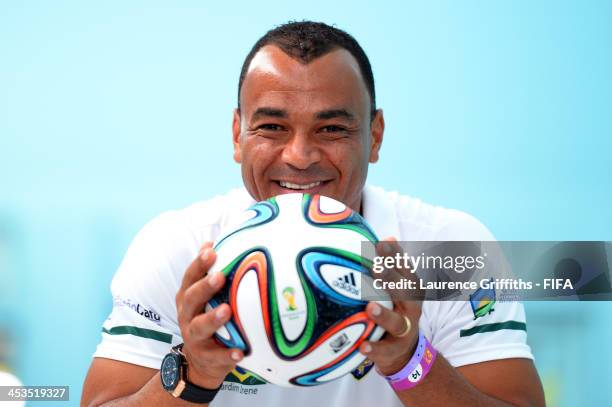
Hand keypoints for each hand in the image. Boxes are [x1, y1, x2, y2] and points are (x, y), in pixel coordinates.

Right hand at [175, 242, 242, 388]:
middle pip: (191, 299)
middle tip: (219, 276)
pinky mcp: (206, 358)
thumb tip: (218, 241)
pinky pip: (217, 357)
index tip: (211, 251)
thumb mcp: (205, 296)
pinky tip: (240, 352)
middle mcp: (187, 315)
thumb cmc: (207, 317)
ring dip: (213, 318)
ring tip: (227, 310)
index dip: (199, 264)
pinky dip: (227, 355)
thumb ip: (212, 272)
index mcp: (188, 297)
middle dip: (204, 287)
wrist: (200, 362)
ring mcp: (195, 337)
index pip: (190, 277)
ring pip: (200, 327)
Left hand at [359, 237, 422, 375]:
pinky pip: (384, 350)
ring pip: (397, 322)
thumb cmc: (394, 309)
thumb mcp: (394, 288)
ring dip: (384, 315)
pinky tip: (362, 345)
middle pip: (405, 292)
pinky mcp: (394, 350)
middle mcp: (411, 308)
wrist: (404, 351)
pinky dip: (374, 349)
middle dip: (391, 279)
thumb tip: (385, 236)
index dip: (395, 255)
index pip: (405, 269)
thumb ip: (388, 266)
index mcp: (410, 289)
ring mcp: (404, 330)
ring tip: (370, 307)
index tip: (383, 242)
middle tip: (377, 267)